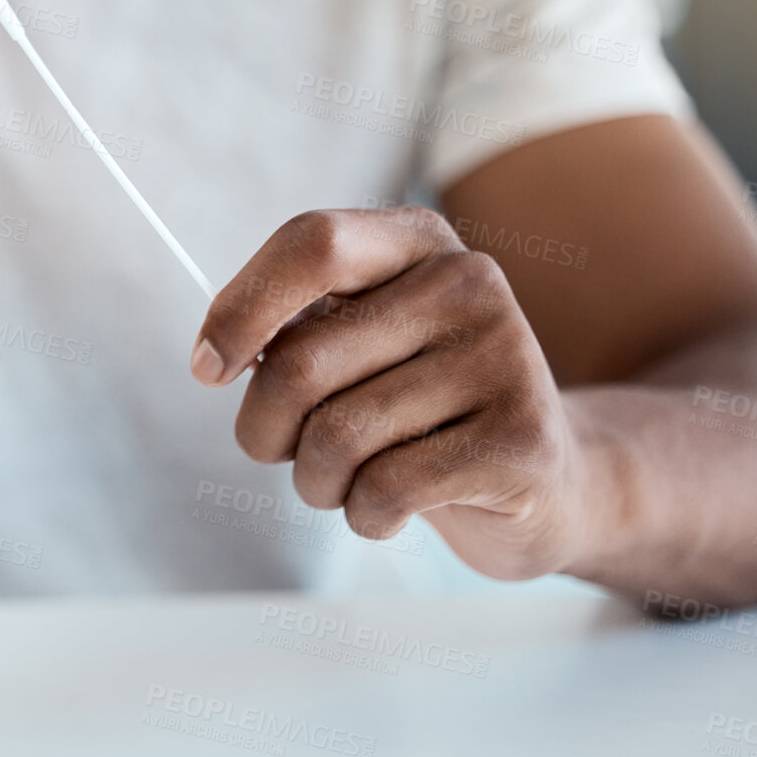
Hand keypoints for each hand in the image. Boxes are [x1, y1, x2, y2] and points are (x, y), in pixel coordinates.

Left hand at [191, 207, 589, 580]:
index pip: (311, 243)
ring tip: (345, 481)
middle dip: (264, 428)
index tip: (209, 369)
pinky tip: (390, 509)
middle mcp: (469, 282)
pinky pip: (384, 489)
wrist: (548, 481)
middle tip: (281, 451)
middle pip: (301, 361)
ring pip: (336, 435)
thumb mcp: (358, 345)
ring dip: (316, 480)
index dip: (240, 309)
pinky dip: (363, 515)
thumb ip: (292, 330)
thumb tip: (216, 353)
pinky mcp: (520, 441)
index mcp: (417, 241)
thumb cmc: (420, 408)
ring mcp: (504, 358)